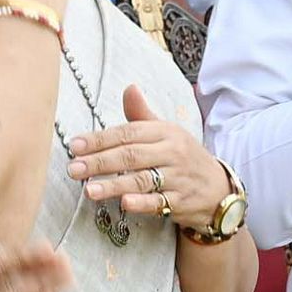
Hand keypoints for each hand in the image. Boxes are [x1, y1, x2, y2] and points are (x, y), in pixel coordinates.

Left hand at [68, 82, 227, 235]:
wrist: (218, 187)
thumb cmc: (182, 157)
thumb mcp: (166, 132)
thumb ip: (142, 115)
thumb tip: (129, 88)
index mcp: (164, 132)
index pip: (128, 133)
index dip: (100, 139)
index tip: (75, 145)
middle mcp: (172, 153)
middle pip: (131, 155)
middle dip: (99, 162)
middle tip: (73, 169)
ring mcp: (177, 178)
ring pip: (142, 180)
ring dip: (114, 185)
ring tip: (89, 190)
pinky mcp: (181, 201)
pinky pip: (159, 203)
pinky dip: (142, 203)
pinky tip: (124, 204)